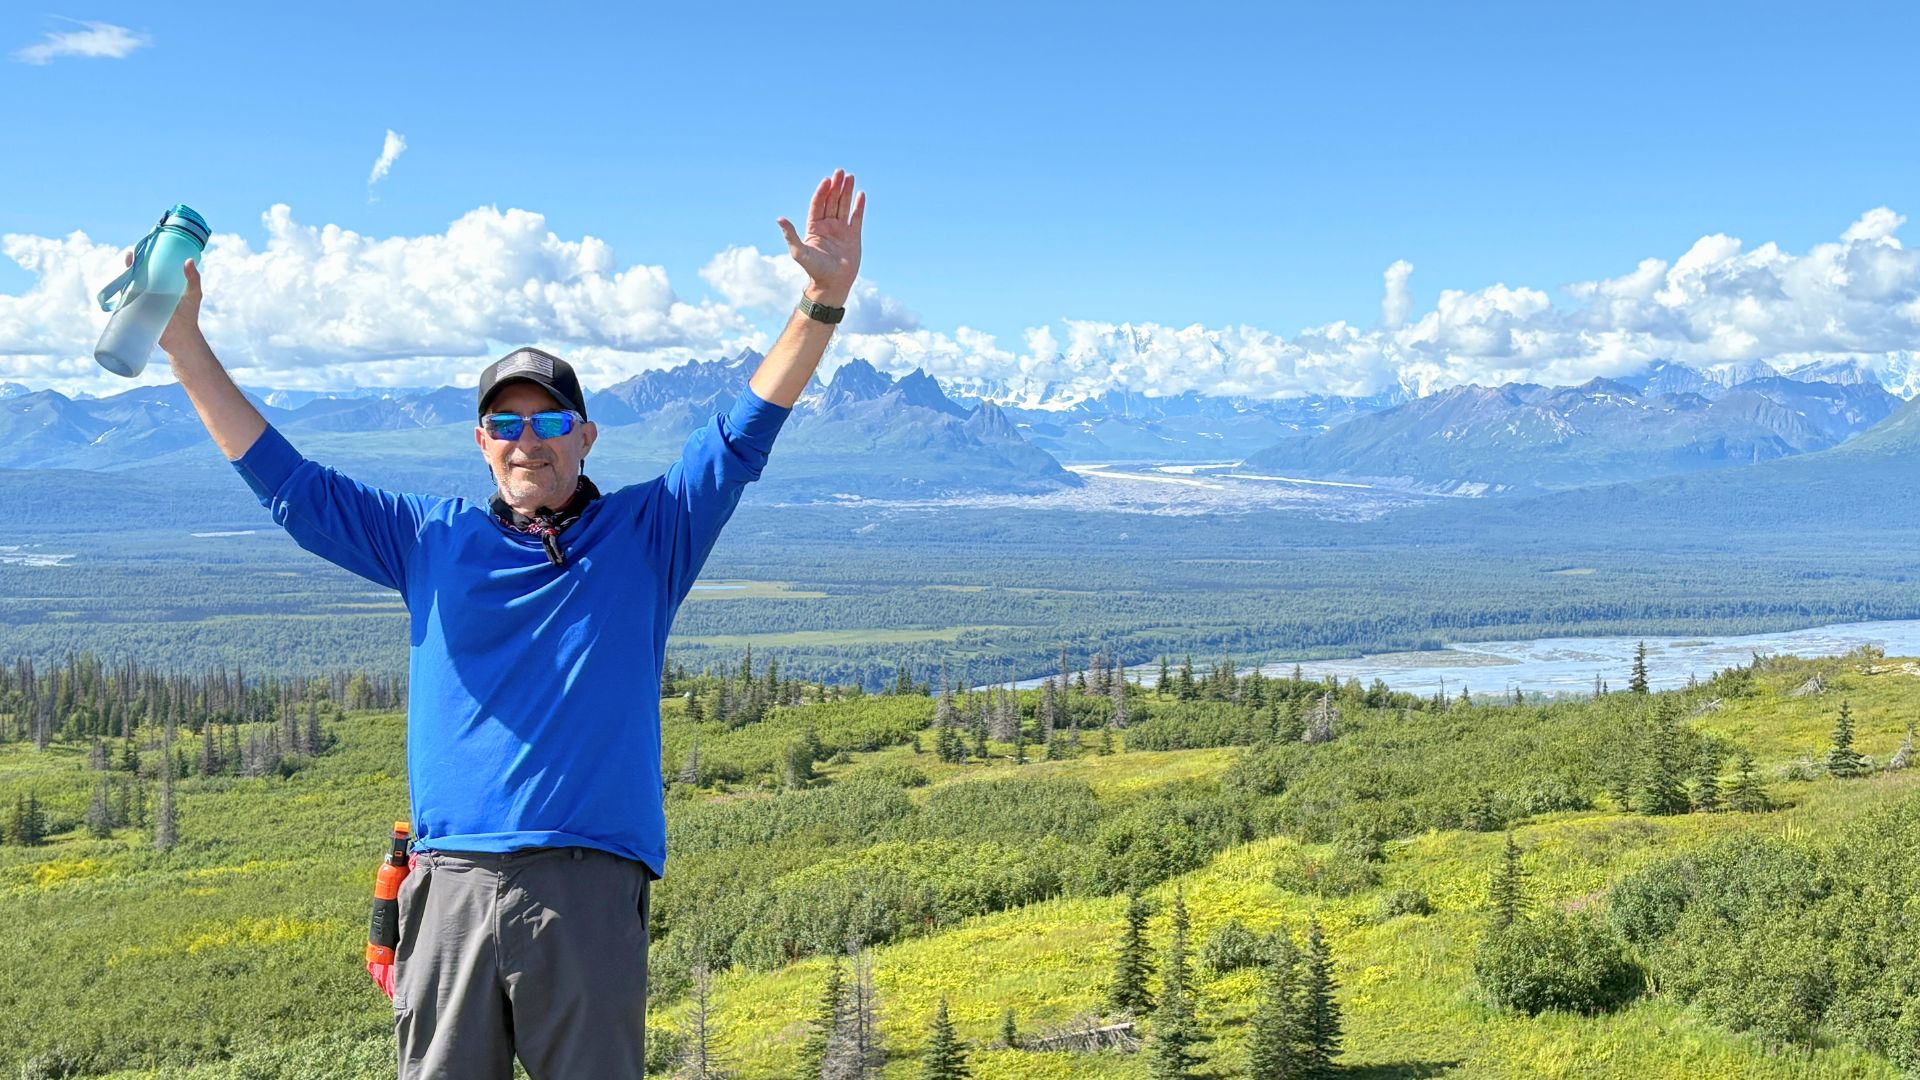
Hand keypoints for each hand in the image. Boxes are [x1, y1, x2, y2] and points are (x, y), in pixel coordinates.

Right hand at [124, 249, 205, 355]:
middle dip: (132, 264)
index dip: (146, 257)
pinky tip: (119, 284)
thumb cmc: (189, 315)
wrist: (180, 337)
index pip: (152, 266)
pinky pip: (125, 299)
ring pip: (130, 284)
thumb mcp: (194, 295)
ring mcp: (142, 300)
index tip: (142, 248)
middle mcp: (151, 290)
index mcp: (164, 283)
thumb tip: (188, 261)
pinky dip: (120, 292)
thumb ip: (193, 279)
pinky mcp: (136, 310)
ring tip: (126, 268)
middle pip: (138, 273)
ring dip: (125, 275)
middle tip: (131, 255)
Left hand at [777, 169, 864, 308]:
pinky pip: (856, 218)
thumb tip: (779, 219)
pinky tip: (860, 195)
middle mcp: (827, 226)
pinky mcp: (853, 236)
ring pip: (844, 206)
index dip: (822, 192)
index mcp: (814, 228)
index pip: (818, 205)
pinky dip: (858, 206)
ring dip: (847, 191)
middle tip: (840, 171)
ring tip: (850, 177)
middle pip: (831, 201)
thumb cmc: (814, 270)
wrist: (832, 284)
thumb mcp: (799, 251)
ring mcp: (841, 230)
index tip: (827, 180)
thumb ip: (790, 234)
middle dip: (836, 186)